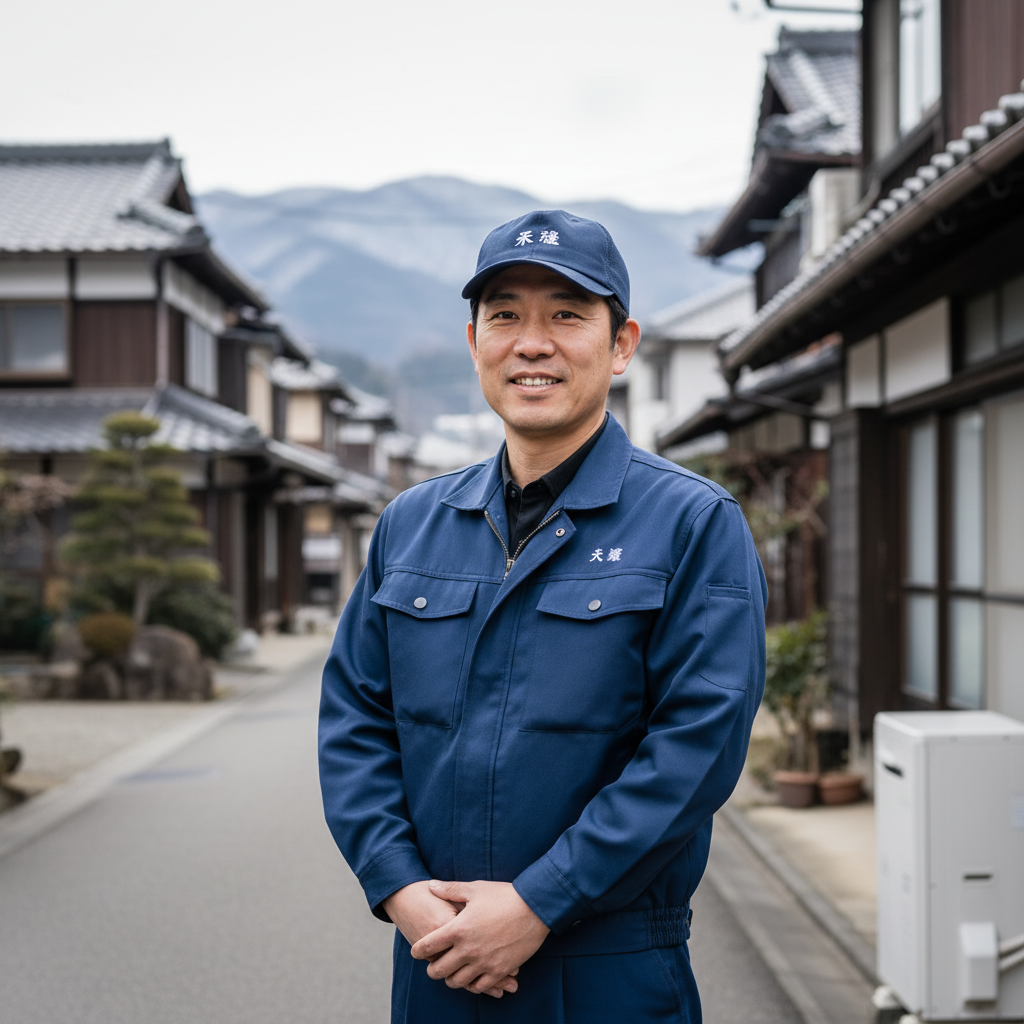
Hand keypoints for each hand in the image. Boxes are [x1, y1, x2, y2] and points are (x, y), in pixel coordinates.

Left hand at [410, 880, 549, 996]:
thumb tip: (430, 886)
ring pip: (457, 982)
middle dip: (432, 969)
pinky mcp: (499, 971)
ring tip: (452, 972)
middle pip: (439, 970)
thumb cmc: (504, 895)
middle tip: (433, 966)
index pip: (428, 946)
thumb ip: (450, 890)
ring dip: (451, 978)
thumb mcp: (475, 889)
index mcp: (459, 929)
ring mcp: (484, 963)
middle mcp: (468, 949)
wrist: (534, 908)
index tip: (416, 951)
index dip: (418, 950)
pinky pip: (479, 987)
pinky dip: (473, 984)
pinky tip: (473, 977)